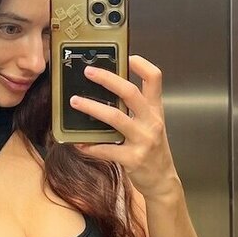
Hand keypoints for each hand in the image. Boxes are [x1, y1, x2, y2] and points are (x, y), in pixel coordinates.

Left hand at [69, 54, 178, 198]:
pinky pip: (106, 149)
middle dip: (108, 79)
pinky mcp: (133, 159)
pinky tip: (78, 143)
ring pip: (115, 118)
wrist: (163, 180)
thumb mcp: (150, 125)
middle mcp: (151, 122)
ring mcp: (143, 140)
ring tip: (75, 102)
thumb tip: (107, 91)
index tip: (126, 56)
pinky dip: (90, 145)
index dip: (142, 65)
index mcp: (155, 110)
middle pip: (131, 93)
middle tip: (88, 72)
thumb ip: (135, 109)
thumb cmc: (152, 149)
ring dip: (92, 108)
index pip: (155, 79)